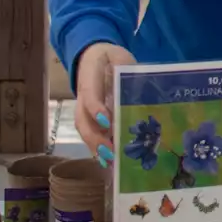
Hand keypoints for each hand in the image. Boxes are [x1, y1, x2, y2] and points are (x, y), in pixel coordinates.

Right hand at [74, 42, 136, 166]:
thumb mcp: (119, 56)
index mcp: (90, 76)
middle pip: (83, 120)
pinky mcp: (88, 118)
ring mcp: (83, 109)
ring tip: (110, 164)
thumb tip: (139, 83)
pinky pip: (90, 134)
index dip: (96, 108)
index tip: (106, 121)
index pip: (90, 93)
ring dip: (96, 148)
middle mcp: (83, 97)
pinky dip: (98, 149)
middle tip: (110, 152)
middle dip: (95, 138)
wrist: (93, 57)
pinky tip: (110, 164)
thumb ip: (125, 68)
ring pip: (84, 130)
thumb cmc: (110, 58)